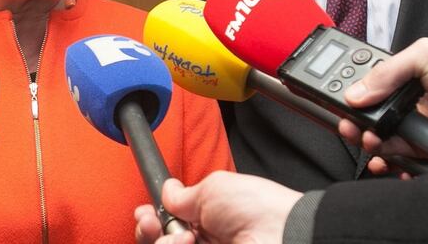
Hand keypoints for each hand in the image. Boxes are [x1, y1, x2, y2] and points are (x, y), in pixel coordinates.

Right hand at [134, 172, 301, 243]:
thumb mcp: (214, 189)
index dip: (152, 219)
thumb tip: (167, 190)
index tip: (146, 212)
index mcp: (207, 219)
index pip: (168, 223)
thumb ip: (185, 194)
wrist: (281, 234)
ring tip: (186, 237)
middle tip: (153, 224)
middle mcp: (203, 241)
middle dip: (149, 230)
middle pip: (160, 242)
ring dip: (165, 243)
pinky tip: (188, 243)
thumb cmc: (255, 207)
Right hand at [336, 38, 427, 162]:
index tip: (340, 102)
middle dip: (354, 121)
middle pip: (369, 114)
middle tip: (349, 125)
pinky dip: (388, 164)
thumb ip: (389, 70)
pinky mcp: (427, 151)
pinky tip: (385, 161)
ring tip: (370, 142)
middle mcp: (408, 101)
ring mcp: (417, 127)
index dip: (351, 93)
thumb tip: (357, 91)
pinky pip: (400, 160)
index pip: (367, 83)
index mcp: (406, 75)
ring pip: (380, 139)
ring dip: (368, 143)